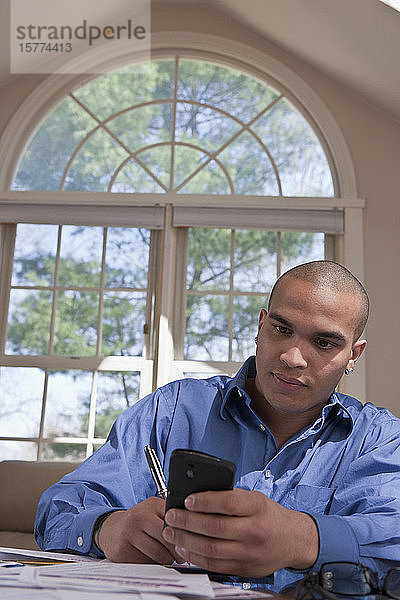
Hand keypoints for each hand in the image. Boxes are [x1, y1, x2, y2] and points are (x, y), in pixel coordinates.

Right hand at [97, 497, 183, 563]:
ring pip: (158, 555)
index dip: (185, 535)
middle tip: (181, 556)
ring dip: (167, 560)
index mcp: (151, 505)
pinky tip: (152, 558)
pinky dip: (153, 564)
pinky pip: (146, 563)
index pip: (175, 522)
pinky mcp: (122, 552)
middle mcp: (138, 517)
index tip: (190, 542)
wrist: (112, 529)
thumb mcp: (155, 510)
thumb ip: (171, 516)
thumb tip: (193, 526)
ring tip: (168, 557)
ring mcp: (128, 534)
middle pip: (167, 540)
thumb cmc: (139, 520)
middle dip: (177, 551)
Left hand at [162, 488, 318, 576]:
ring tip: (172, 532)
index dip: (204, 501)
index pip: (227, 502)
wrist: (293, 540)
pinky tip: (185, 547)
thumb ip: (230, 497)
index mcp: (257, 507)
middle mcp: (255, 531)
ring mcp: (249, 553)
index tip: (187, 500)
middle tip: (172, 516)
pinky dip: (196, 557)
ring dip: (186, 540)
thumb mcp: (255, 499)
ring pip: (211, 549)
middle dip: (187, 521)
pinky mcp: (244, 569)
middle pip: (215, 527)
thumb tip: (198, 496)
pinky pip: (214, 565)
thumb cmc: (270, 516)